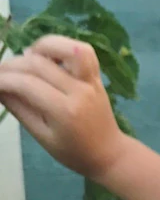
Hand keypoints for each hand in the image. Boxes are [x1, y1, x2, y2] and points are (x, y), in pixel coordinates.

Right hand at [0, 35, 127, 181]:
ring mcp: (91, 81)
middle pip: (40, 64)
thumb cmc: (73, 151)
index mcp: (64, 111)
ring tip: (26, 56)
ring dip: (42, 46)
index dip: (3, 80)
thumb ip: (19, 109)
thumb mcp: (41, 136)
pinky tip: (48, 56)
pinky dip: (63, 47)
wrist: (108, 153)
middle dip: (12, 64)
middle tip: (0, 73)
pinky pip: (84, 52)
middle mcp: (79, 91)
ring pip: (68, 48)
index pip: (27, 84)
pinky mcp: (97, 77)